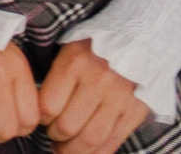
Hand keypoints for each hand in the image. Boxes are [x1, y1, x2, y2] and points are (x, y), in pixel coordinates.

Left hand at [40, 39, 150, 153]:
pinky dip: (98, 152)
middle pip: (68, 126)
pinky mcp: (137, 110)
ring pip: (91, 138)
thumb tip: (39, 112)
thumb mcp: (69, 50)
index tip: (41, 119)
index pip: (48, 105)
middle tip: (53, 136)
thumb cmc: (95, 47)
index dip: (40, 118)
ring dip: (74, 150)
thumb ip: (55, 78)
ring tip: (66, 149)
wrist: (141, 39)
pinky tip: (88, 151)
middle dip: (55, 136)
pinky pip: (114, 140)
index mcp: (75, 62)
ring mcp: (120, 97)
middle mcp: (98, 80)